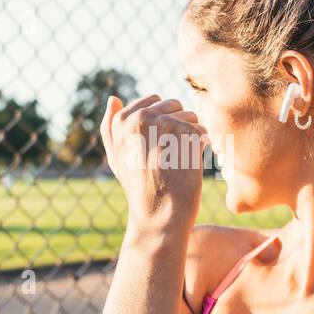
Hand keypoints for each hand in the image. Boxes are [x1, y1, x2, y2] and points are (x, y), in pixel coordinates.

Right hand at [99, 93, 207, 233]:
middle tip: (169, 155)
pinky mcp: (186, 134)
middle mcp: (141, 117)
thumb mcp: (116, 157)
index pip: (155, 101)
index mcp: (123, 120)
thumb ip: (110, 127)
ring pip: (192, 116)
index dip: (162, 122)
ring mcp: (165, 124)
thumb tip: (113, 98)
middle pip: (175, 106)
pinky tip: (189, 165)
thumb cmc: (139, 188)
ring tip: (178, 161)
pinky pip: (203, 131)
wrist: (158, 215)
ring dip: (191, 137)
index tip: (157, 146)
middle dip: (178, 126)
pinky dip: (202, 148)